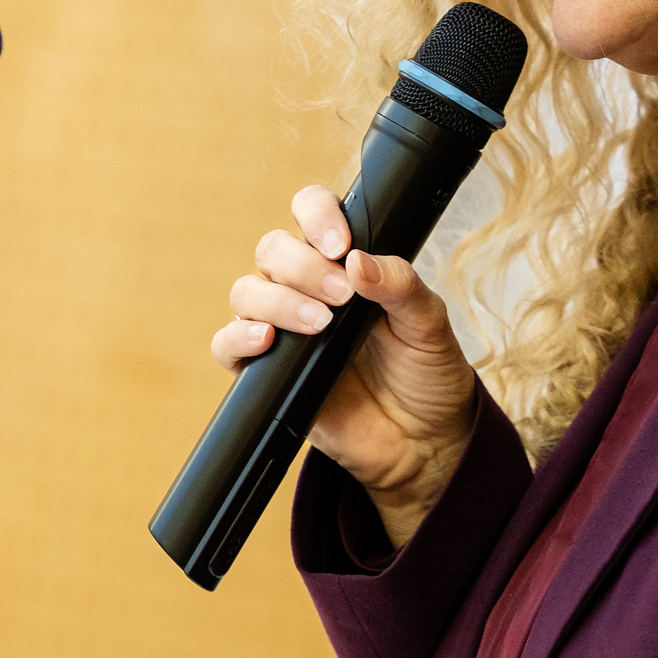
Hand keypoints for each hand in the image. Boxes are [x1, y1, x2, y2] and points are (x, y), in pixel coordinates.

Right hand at [210, 184, 475, 544]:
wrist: (423, 444)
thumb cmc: (426, 376)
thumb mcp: (429, 324)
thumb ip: (399, 285)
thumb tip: (359, 260)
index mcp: (344, 264)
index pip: (311, 213)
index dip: (316, 215)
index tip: (340, 244)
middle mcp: (306, 288)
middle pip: (272, 250)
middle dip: (302, 266)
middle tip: (342, 296)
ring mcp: (283, 329)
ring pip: (247, 292)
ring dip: (279, 301)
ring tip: (321, 325)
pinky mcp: (265, 372)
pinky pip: (227, 344)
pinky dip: (239, 337)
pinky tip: (269, 340)